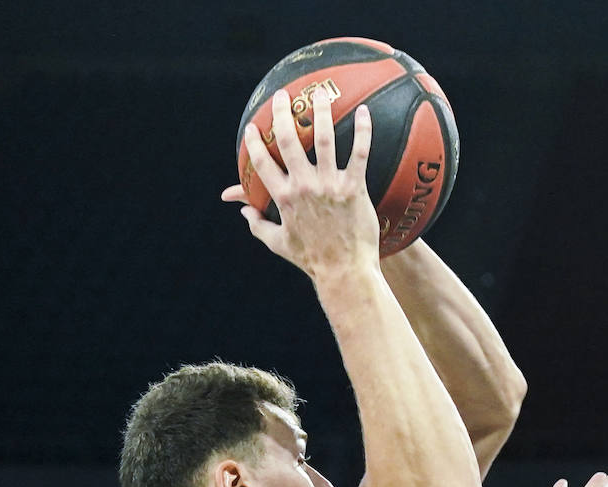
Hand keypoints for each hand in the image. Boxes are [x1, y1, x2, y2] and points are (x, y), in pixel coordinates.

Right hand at [221, 87, 379, 279]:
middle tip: (282, 96)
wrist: (344, 272)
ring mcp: (330, 185)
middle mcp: (304, 187)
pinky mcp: (354, 188)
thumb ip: (258, 226)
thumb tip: (243, 212)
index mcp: (284, 198)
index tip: (252, 128)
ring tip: (321, 94)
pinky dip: (362, 131)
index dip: (254, 143)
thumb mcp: (280, 244)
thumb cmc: (312, 260)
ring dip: (321, 112)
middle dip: (281, 114)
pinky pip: (359, 153)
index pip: (262, 163)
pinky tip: (363, 112)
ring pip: (324, 139)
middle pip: (288, 141)